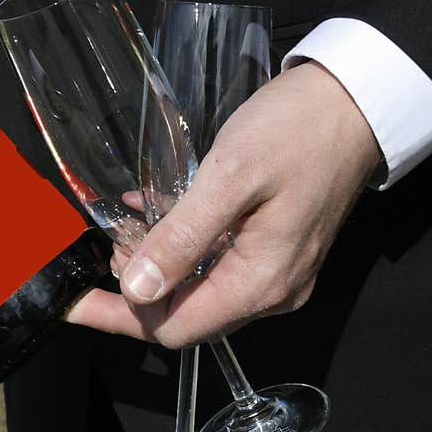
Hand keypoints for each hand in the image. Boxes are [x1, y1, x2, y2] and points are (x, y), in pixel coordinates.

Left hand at [67, 61, 380, 347]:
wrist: (355, 103)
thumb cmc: (298, 130)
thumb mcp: (230, 177)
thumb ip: (182, 238)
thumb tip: (137, 289)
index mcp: (260, 282)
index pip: (175, 328)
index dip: (120, 317)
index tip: (76, 302)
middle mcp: (271, 292)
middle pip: (186, 316)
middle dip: (137, 292)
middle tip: (108, 248)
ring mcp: (277, 276)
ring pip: (199, 293)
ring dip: (158, 269)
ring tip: (127, 232)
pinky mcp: (277, 254)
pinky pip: (219, 267)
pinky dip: (183, 251)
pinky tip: (157, 218)